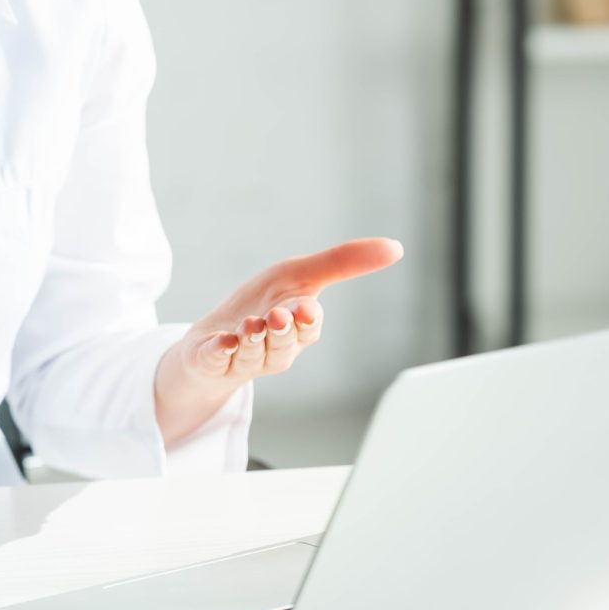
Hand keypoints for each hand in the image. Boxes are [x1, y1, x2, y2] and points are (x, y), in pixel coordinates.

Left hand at [154, 238, 404, 442]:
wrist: (212, 338)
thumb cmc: (262, 304)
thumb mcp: (298, 275)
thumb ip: (342, 263)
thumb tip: (397, 248)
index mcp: (297, 330)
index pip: (308, 328)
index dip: (306, 320)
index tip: (304, 307)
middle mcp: (275, 350)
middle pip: (283, 345)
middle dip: (280, 332)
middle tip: (275, 317)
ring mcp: (243, 359)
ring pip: (252, 354)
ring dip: (251, 340)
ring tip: (249, 325)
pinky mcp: (211, 361)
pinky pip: (217, 360)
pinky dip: (219, 351)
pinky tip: (222, 341)